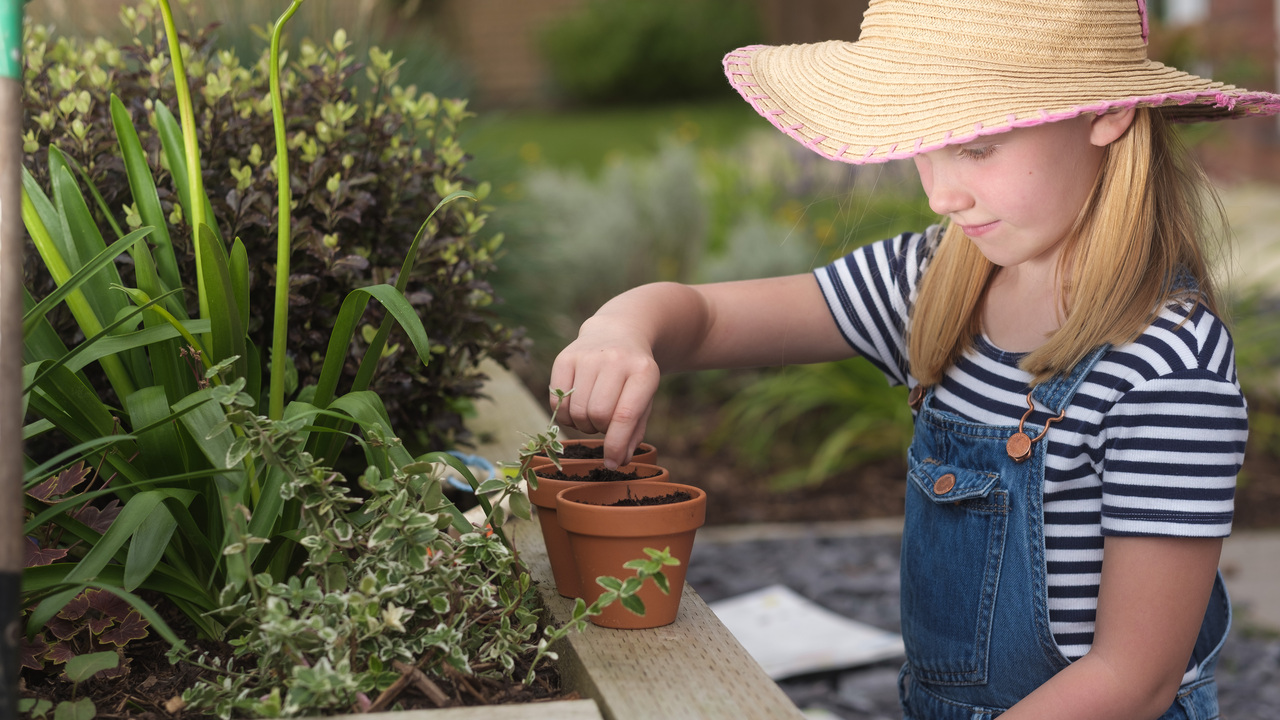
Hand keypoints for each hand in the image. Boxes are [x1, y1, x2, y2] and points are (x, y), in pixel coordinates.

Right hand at [549, 322, 660, 468]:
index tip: (612, 463)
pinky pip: (557, 402)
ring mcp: (588, 356)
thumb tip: (619, 461)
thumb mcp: (645, 397)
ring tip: (592, 415)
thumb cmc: (633, 375)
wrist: (618, 332)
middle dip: (599, 429)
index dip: (616, 445)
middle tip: (604, 424)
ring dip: (582, 424)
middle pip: (597, 414)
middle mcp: (615, 360)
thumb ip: (634, 430)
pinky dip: (565, 414)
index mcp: (643, 371)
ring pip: (576, 410)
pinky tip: (576, 406)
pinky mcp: (565, 357)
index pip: (625, 416)